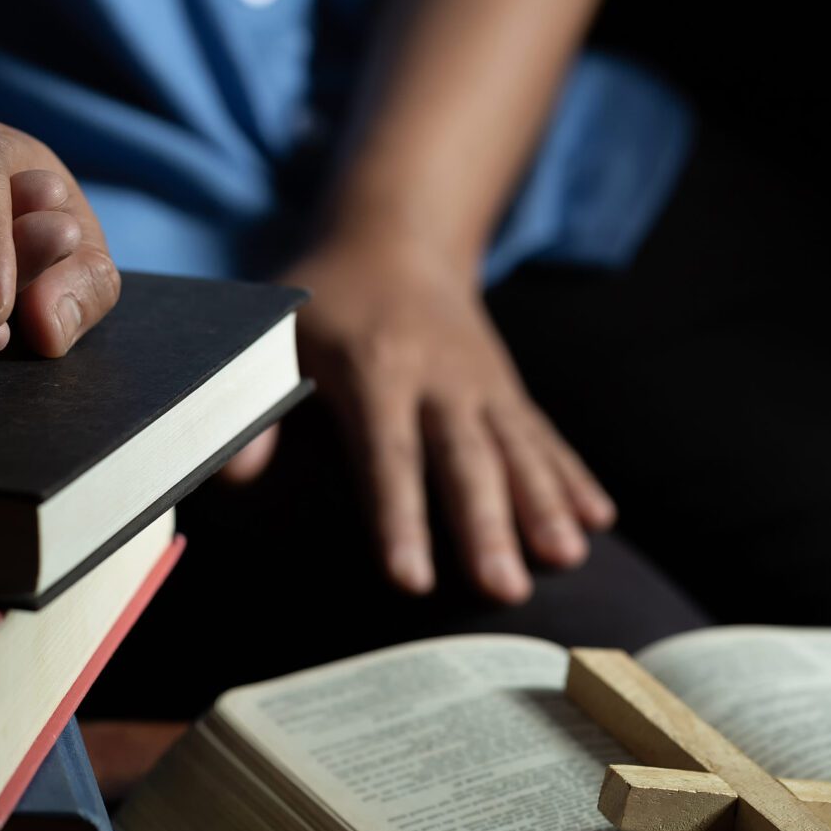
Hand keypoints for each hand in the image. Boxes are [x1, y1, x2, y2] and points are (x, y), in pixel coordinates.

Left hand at [240, 236, 614, 602]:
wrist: (398, 238)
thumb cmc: (322, 301)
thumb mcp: (273, 334)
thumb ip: (255, 403)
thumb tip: (230, 475)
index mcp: (376, 368)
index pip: (388, 456)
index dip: (399, 518)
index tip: (411, 580)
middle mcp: (439, 378)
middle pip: (466, 461)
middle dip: (487, 528)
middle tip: (504, 592)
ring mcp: (482, 383)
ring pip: (518, 450)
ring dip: (544, 505)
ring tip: (568, 559)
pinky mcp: (508, 390)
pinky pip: (544, 437)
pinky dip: (572, 477)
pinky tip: (600, 521)